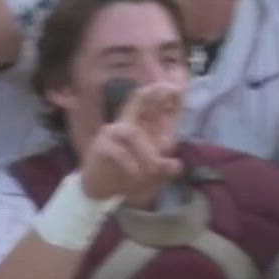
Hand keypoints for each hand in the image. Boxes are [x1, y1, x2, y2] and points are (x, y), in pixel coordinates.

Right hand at [79, 82, 183, 200]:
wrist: (103, 190)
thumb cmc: (129, 176)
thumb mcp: (153, 174)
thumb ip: (165, 168)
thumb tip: (176, 164)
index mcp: (142, 129)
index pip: (152, 108)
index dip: (163, 97)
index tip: (178, 88)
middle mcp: (127, 126)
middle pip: (136, 102)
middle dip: (151, 94)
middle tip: (166, 88)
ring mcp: (112, 134)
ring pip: (130, 132)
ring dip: (145, 153)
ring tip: (153, 169)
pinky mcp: (100, 147)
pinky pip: (116, 151)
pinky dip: (130, 164)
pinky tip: (136, 174)